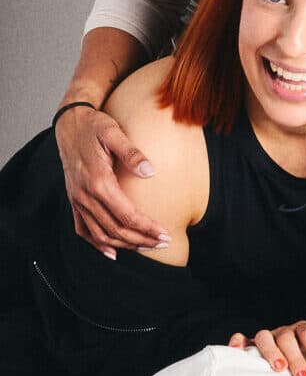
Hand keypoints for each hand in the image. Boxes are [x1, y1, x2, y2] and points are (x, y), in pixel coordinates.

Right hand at [54, 106, 167, 255]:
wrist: (70, 124)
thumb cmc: (95, 127)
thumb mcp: (113, 132)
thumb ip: (131, 152)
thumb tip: (150, 171)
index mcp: (98, 182)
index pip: (126, 215)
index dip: (147, 228)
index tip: (166, 234)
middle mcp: (85, 195)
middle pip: (115, 229)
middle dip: (141, 240)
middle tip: (164, 243)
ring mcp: (77, 199)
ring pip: (100, 233)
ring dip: (124, 245)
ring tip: (147, 247)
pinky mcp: (74, 199)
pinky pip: (82, 229)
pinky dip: (96, 243)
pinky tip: (111, 251)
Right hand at [230, 320, 305, 375]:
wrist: (297, 356)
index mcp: (305, 331)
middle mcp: (285, 332)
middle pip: (287, 338)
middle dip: (295, 357)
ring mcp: (268, 337)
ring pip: (265, 337)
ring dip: (270, 351)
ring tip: (278, 368)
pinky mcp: (251, 345)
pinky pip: (242, 338)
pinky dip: (239, 342)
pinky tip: (238, 351)